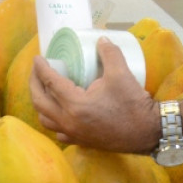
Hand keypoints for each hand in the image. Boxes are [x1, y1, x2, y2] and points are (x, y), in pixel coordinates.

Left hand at [30, 37, 160, 152]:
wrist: (148, 132)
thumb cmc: (133, 104)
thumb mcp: (121, 74)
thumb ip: (109, 54)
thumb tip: (101, 40)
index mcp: (75, 104)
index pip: (50, 82)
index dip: (41, 68)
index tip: (38, 58)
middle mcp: (69, 121)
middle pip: (40, 102)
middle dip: (34, 84)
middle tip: (36, 71)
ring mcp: (74, 134)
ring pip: (46, 119)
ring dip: (41, 103)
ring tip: (45, 90)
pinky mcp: (81, 141)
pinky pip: (58, 131)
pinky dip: (53, 120)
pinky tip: (59, 112)